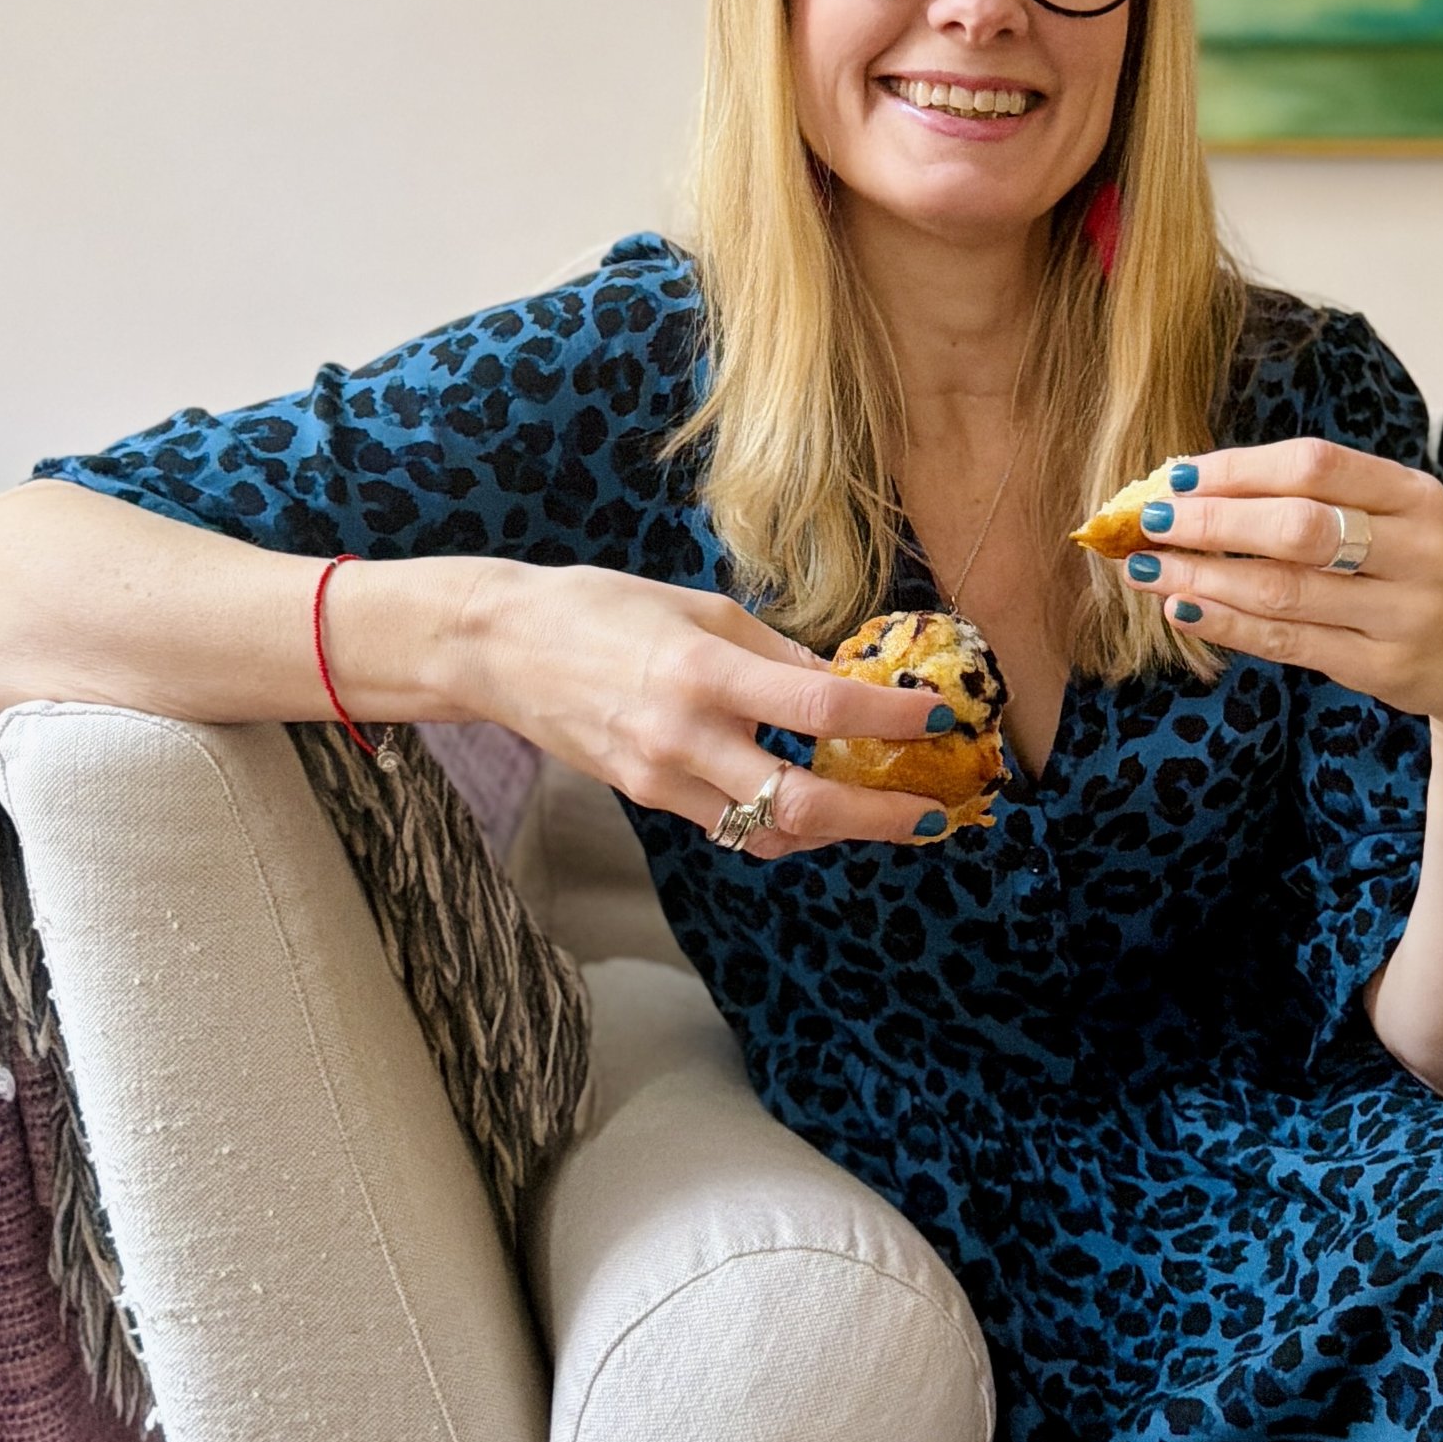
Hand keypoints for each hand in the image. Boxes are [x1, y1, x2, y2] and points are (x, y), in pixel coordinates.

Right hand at [467, 562, 958, 856]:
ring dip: (839, 831)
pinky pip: (733, 827)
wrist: (501, 649)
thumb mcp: (701, 609)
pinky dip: (783, 824)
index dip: (890, 718)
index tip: (940, 717)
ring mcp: (664, 778)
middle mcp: (687, 736)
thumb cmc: (602, 610)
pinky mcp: (648, 798)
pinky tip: (815, 803)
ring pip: (772, 832)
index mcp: (705, 671)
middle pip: (806, 801)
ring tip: (887, 814)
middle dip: (882, 818)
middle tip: (937, 815)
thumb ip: (776, 654)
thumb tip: (848, 685)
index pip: (820, 706)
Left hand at [1118, 439, 1442, 730]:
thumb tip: (1196, 487)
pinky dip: (1229, 624)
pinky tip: (1186, 608)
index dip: (1240, 468)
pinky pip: (1290, 643)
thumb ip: (1319, 500)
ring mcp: (1404, 614)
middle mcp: (1417, 550)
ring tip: (1147, 568)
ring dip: (1204, 577)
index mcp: (1414, 496)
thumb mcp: (1397, 520)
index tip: (1177, 475)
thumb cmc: (1418, 574)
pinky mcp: (1386, 668)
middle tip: (1147, 522)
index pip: (1316, 465)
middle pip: (1297, 526)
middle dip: (1212, 522)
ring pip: (1285, 590)